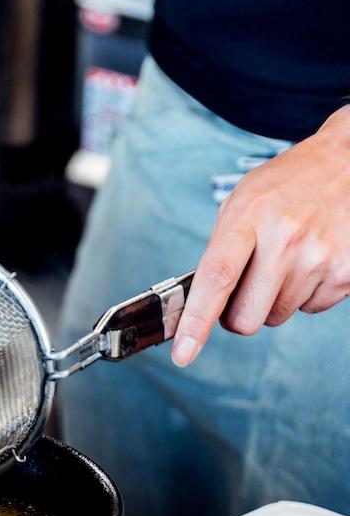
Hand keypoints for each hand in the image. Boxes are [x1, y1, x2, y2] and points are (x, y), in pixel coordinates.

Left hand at [172, 106, 349, 366]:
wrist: (346, 162)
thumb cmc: (285, 187)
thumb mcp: (240, 204)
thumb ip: (219, 251)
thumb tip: (198, 305)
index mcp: (248, 217)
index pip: (217, 279)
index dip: (196, 322)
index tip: (182, 353)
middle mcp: (286, 238)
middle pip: (246, 318)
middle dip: (236, 315)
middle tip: (244, 286)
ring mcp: (320, 257)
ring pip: (276, 317)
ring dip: (273, 299)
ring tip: (285, 259)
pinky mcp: (347, 273)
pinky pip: (310, 309)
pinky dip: (305, 293)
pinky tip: (310, 260)